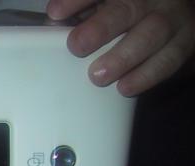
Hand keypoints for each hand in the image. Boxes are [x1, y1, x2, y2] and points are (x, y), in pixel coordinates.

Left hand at [46, 0, 194, 95]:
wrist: (175, 23)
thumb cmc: (129, 16)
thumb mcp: (106, 7)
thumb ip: (82, 14)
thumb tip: (54, 22)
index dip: (78, 1)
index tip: (55, 13)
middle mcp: (151, 0)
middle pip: (127, 10)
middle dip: (100, 28)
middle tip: (77, 46)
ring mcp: (171, 19)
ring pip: (151, 35)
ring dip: (122, 57)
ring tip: (98, 75)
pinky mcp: (184, 43)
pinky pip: (168, 60)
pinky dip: (145, 76)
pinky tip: (125, 87)